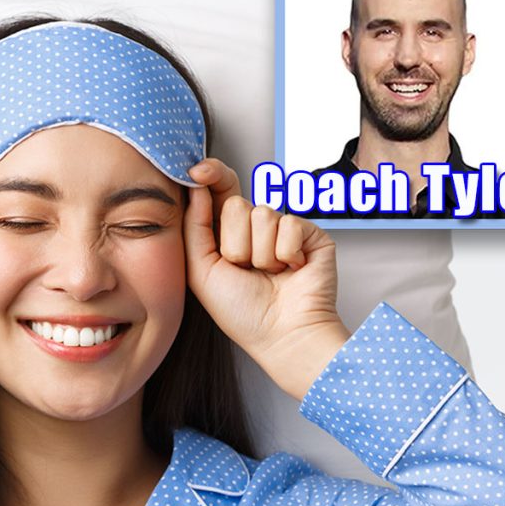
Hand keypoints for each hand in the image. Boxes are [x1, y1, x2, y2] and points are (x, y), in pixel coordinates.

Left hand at [184, 159, 348, 399]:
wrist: (281, 335)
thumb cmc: (241, 312)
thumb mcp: (201, 271)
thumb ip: (194, 227)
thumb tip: (195, 187)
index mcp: (227, 235)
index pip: (219, 193)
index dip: (211, 176)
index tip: (197, 170)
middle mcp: (255, 229)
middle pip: (235, 205)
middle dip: (235, 243)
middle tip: (245, 270)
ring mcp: (283, 230)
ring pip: (262, 214)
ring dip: (260, 254)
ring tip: (269, 274)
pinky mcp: (310, 233)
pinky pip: (289, 224)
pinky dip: (286, 253)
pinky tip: (291, 270)